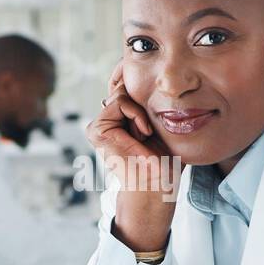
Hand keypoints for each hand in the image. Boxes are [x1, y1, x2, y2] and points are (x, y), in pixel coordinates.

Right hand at [86, 63, 177, 251]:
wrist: (158, 186)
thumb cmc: (166, 163)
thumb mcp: (163, 127)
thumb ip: (153, 105)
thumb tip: (155, 79)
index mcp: (121, 120)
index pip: (128, 88)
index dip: (140, 87)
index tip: (153, 106)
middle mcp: (109, 121)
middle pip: (125, 87)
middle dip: (142, 101)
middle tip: (150, 130)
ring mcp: (100, 125)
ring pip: (122, 93)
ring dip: (141, 112)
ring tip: (146, 135)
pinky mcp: (97, 129)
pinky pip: (120, 102)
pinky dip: (136, 115)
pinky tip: (143, 134)